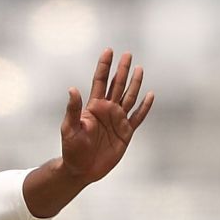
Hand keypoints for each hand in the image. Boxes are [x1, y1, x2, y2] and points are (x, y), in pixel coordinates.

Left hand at [58, 49, 153, 184]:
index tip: (109, 50)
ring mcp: (117, 120)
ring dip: (134, 84)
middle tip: (127, 54)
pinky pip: (137, 117)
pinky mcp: (125, 133)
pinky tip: (150, 95)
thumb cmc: (71, 149)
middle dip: (122, 70)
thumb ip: (73, 109)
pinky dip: (144, 107)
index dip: (104, 66)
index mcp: (93, 107)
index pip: (100, 81)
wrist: (81, 169)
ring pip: (129, 97)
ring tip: (140, 69)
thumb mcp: (69, 129)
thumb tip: (73, 89)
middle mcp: (107, 110)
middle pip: (117, 85)